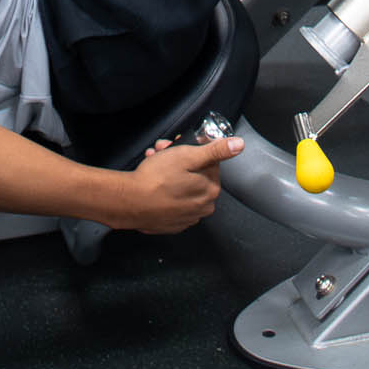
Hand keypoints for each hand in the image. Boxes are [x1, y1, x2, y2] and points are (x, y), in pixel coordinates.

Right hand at [119, 134, 243, 233]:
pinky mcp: (171, 222)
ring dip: (169, 172)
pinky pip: (172, 201)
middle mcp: (202, 207)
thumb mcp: (187, 156)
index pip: (209, 163)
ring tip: (152, 162)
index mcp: (210, 190)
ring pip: (182, 187)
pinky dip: (164, 190)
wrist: (130, 202)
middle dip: (178, 160)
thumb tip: (238, 145)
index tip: (178, 146)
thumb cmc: (155, 179)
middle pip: (195, 175)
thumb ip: (215, 151)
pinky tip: (152, 181)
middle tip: (162, 151)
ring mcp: (186, 217)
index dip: (192, 150)